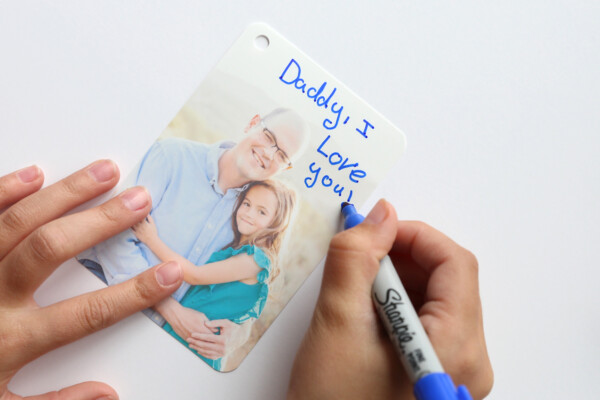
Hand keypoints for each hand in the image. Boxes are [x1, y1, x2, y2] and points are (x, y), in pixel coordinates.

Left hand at [0, 161, 183, 399]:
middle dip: (101, 222)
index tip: (169, 274)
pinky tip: (33, 173)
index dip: (133, 294)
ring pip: (18, 223)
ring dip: (64, 194)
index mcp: (9, 341)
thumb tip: (109, 394)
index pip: (86, 314)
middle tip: (139, 198)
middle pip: (52, 250)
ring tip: (104, 171)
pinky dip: (4, 191)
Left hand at [131, 214, 157, 243]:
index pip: (139, 216)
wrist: (152, 240)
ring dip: (130, 221)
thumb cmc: (153, 232)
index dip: (138, 213)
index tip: (137, 211)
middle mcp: (139, 226)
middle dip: (133, 216)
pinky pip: (131, 229)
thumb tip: (147, 213)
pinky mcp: (135, 234)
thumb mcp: (153, 224)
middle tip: (131, 213)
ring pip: (131, 224)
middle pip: (134, 219)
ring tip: (130, 218)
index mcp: (144, 223)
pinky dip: (130, 226)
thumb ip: (150, 218)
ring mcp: (137, 230)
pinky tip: (129, 224)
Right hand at [155, 298, 213, 340]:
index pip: (212, 337)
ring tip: (209, 345)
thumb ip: (210, 324)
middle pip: (206, 342)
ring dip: (204, 344)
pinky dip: (197, 344)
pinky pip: (193, 344)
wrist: (176, 315)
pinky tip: (201, 344)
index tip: (219, 337)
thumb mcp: (202, 316)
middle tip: (216, 342)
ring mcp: (190, 338)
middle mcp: (196, 335)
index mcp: (201, 329)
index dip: (216, 337)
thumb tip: (216, 330)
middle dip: (211, 342)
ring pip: (199, 344)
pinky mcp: (185, 339)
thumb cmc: (189, 314)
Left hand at [187, 319, 239, 359]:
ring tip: (191, 345)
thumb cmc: (233, 328)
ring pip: (207, 352)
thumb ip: (215, 322)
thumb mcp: (225, 322)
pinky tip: (198, 351)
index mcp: (223, 339)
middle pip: (205, 346)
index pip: (207, 338)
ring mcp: (222, 353)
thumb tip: (205, 324)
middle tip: (188, 340)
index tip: (191, 334)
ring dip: (197, 349)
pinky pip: (211, 356)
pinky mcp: (222, 356)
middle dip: (195, 343)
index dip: (198, 336)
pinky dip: (204, 354)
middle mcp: (222, 348)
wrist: (241, 337)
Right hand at [287, 200, 492, 399]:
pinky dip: (397, 304)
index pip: (456, 263)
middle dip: (403, 256)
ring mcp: (456, 371)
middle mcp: (469, 362)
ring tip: (356, 287)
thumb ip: (355, 259)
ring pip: (438, 298)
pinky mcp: (438, 375)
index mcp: (456, 349)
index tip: (375, 229)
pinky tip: (365, 311)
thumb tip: (379, 214)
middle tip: (360, 256)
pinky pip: (428, 322)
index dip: (415, 235)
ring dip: (398, 278)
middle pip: (450, 280)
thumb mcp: (336, 323)